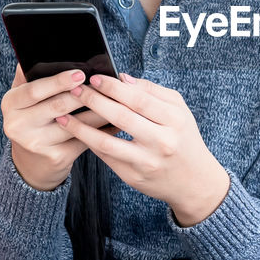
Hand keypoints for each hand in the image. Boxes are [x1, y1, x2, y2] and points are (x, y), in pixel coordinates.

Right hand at [2, 63, 116, 190]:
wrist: (32, 162)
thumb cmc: (33, 118)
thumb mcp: (25, 97)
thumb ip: (30, 75)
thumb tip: (40, 49)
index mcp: (11, 104)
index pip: (34, 90)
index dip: (58, 81)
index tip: (81, 73)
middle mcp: (18, 125)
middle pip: (57, 106)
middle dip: (84, 94)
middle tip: (105, 85)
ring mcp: (36, 144)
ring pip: (75, 124)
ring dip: (99, 112)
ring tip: (118, 100)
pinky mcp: (55, 157)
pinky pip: (84, 140)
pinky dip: (103, 130)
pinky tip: (116, 122)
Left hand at [55, 72, 229, 221]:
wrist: (194, 182)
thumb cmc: (185, 139)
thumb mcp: (179, 110)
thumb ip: (153, 91)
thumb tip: (123, 78)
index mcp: (174, 120)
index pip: (139, 99)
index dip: (114, 87)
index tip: (95, 78)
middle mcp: (161, 142)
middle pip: (121, 117)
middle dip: (94, 101)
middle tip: (76, 89)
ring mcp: (146, 162)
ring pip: (107, 142)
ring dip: (82, 127)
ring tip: (65, 114)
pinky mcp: (134, 177)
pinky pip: (106, 158)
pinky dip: (90, 143)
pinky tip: (78, 132)